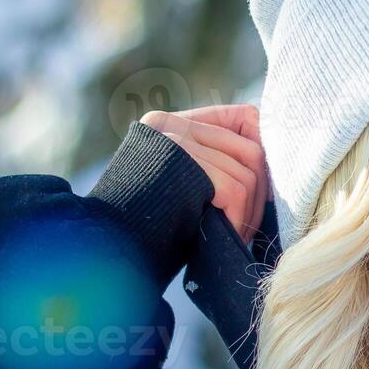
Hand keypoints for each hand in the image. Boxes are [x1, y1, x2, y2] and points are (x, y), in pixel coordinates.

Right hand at [139, 104, 269, 245]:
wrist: (104, 250)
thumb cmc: (146, 226)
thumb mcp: (179, 182)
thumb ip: (209, 161)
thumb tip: (264, 157)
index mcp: (169, 123)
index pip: (242, 117)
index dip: (262, 150)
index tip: (263, 188)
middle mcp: (172, 125)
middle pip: (249, 149)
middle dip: (260, 192)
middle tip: (249, 223)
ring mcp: (176, 142)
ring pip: (246, 172)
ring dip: (249, 212)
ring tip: (237, 234)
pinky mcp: (182, 166)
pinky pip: (234, 190)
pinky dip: (238, 219)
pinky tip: (228, 235)